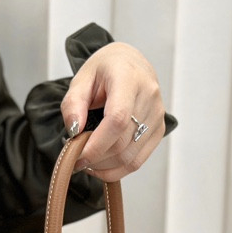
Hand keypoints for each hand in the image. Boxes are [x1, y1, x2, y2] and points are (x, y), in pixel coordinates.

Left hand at [60, 42, 166, 181]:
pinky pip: (138, 160)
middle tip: (75, 160)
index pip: (118, 119)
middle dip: (96, 158)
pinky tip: (101, 165)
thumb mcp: (81, 79)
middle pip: (123, 142)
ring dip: (105, 167)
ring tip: (87, 162)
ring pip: (130, 157)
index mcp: (128, 78)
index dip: (97, 144)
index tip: (78, 156)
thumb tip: (74, 131)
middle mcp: (148, 96)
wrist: (130, 63)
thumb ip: (73, 104)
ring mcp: (157, 115)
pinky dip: (117, 169)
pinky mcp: (159, 129)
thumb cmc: (105, 70)